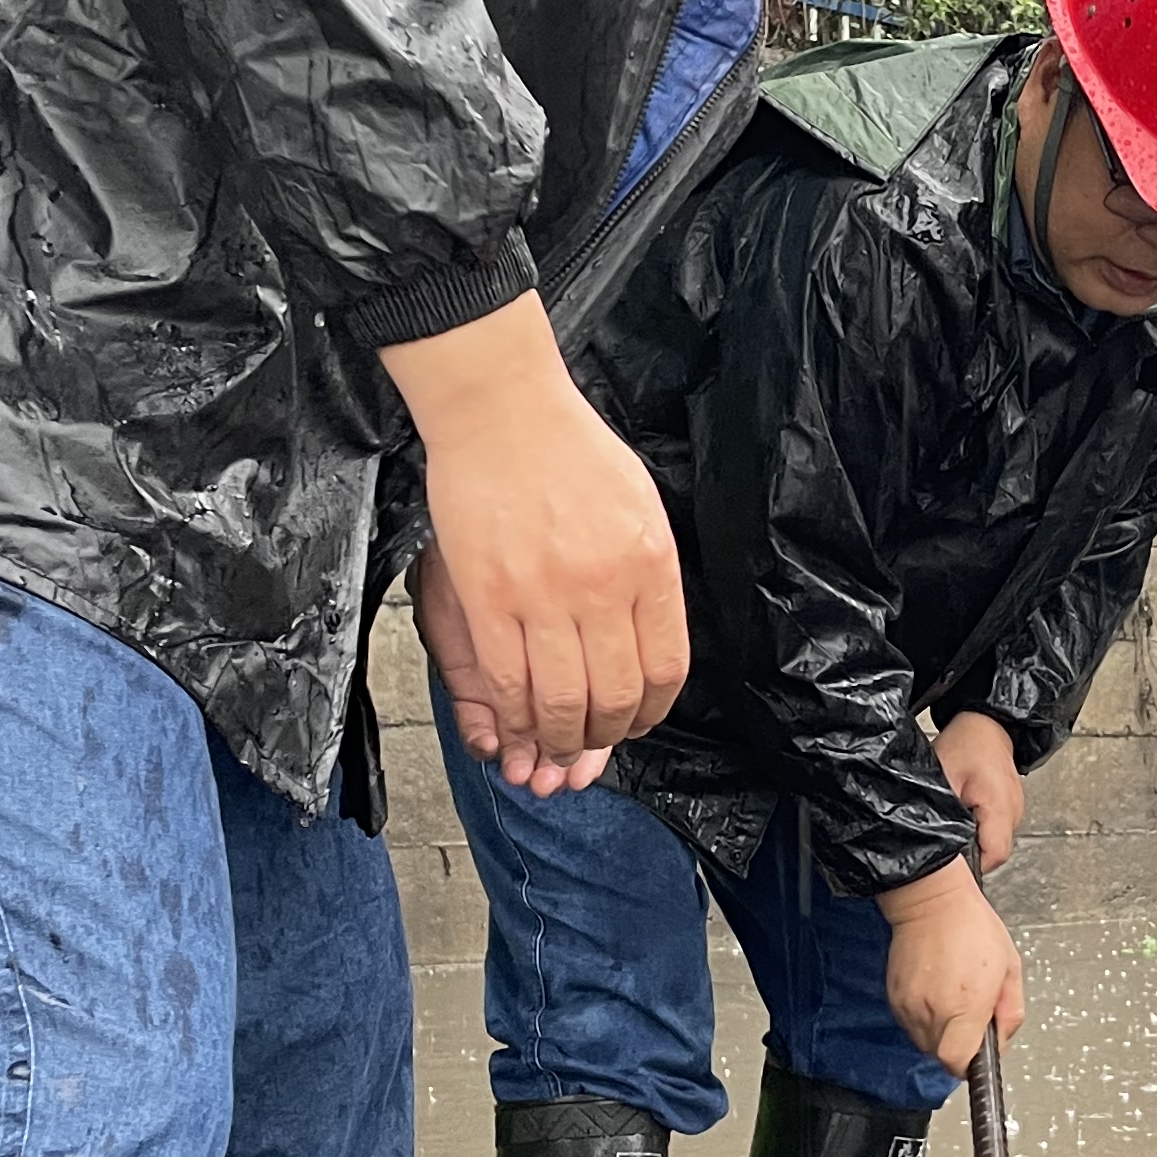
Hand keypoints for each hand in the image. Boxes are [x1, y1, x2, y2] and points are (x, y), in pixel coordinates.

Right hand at [386, 298, 685, 794]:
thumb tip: (649, 639)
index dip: (653, 712)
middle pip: (616, 696)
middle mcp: (604, 587)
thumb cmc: (570, 450)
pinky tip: (515, 722)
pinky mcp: (489, 599)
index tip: (639, 722)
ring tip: (554, 746)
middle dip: (605, 737)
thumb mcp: (640, 508)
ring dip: (559, 738)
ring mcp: (545, 596)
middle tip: (591, 744)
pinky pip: (508, 681)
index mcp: (651, 564)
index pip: (667, 668)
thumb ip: (649, 576)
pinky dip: (514, 715)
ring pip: (561, 701)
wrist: (502, 410)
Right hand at [879, 858, 1026, 1075]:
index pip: (957, 1062)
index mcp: (965, 1005)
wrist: (931, 901)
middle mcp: (933, 1010)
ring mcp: (909, 1006)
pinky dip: (926, 1018)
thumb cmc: (972, 928)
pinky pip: (912, 1025)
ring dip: (942, 1032)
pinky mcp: (894, 999)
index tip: (980, 1052)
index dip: (971, 1064)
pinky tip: (937, 991)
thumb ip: (1011, 1013)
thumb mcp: (1010, 968)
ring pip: (926, 1043)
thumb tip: (1001, 1042)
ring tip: (953, 998)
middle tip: (971, 1013)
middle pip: (943, 1056)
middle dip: (960, 1044)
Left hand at [936, 711, 1026, 875]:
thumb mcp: (942, 777)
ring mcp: (1015, 810)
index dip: (972, 865)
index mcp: (1000, 805)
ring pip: (995, 843)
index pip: (995, 856)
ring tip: (957, 822)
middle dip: (972, 854)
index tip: (953, 858)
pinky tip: (966, 815)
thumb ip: (941, 813)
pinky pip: (996, 830)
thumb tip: (933, 842)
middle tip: (948, 840)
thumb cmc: (964, 743)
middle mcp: (1014, 811)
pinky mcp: (1011, 808)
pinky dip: (981, 829)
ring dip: (976, 841)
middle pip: (996, 854)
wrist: (985, 722)